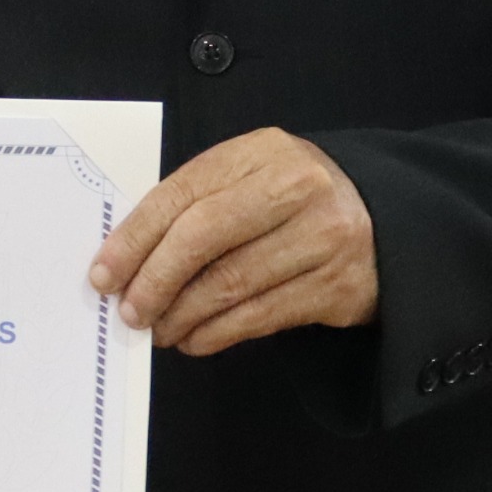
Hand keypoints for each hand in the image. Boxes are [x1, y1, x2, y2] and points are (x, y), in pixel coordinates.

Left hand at [88, 128, 377, 355]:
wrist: (386, 224)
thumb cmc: (295, 203)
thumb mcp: (253, 179)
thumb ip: (199, 203)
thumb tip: (128, 259)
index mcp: (263, 152)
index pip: (183, 193)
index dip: (135, 237)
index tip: (104, 273)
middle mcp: (298, 188)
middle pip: (204, 236)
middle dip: (155, 280)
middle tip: (129, 311)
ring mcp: (323, 237)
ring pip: (230, 284)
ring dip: (182, 315)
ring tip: (158, 330)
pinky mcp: (337, 286)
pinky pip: (260, 316)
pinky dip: (216, 334)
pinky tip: (194, 339)